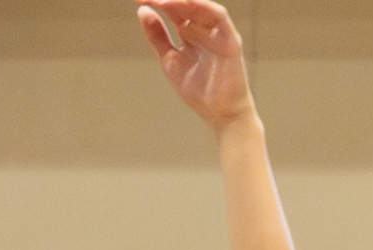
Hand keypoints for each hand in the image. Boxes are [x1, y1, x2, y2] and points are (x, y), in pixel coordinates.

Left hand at [137, 2, 253, 130]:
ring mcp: (217, 34)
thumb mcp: (170, 60)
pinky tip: (185, 2)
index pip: (172, 8)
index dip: (155, 1)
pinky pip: (219, 16)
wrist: (220, 115)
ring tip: (160, 0)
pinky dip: (203, 5)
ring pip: (200, 5)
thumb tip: (142, 10)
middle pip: (184, 3)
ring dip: (181, 0)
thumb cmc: (199, 91)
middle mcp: (204, 29)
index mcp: (190, 33)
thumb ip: (158, 36)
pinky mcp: (230, 41)